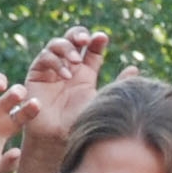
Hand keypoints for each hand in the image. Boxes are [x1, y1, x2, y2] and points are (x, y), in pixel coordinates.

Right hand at [21, 26, 110, 142]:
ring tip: (75, 61)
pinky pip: (44, 58)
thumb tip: (134, 68)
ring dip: (67, 48)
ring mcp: (52, 70)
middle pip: (72, 39)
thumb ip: (117, 85)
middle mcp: (68, 69)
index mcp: (86, 74)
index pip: (91, 49)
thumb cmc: (80, 123)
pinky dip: (55, 61)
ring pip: (56, 44)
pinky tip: (66, 74)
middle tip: (86, 40)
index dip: (96, 41)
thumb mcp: (102, 101)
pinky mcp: (37, 75)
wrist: (57, 138)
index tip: (102, 38)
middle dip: (78, 34)